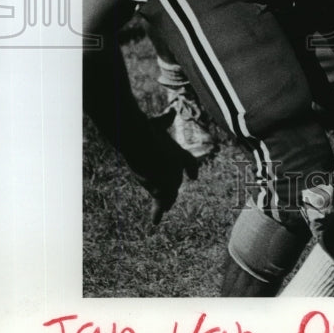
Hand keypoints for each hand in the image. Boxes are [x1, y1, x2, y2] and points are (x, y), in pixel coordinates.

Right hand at [139, 111, 199, 227]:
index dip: (191, 170)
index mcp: (178, 152)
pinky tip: (155, 221)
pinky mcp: (159, 188)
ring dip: (166, 200)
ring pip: (169, 193)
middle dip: (173, 188)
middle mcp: (177, 168)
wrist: (139, 139)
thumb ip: (164, 120)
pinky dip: (157, 212)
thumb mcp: (156, 123)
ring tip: (166, 208)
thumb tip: (171, 111)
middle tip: (171, 199)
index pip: (189, 164)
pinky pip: (160, 203)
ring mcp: (169, 179)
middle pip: (176, 182)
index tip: (194, 177)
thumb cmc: (146, 129)